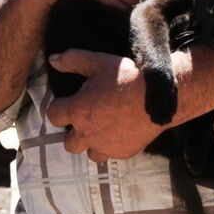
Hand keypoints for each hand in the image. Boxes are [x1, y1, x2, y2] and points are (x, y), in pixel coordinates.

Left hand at [46, 49, 164, 161]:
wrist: (159, 96)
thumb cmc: (128, 77)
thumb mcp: (99, 62)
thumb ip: (73, 60)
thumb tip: (53, 60)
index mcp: (78, 111)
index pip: (54, 115)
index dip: (60, 107)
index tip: (70, 102)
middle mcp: (87, 133)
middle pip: (68, 143)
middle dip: (74, 132)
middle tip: (87, 118)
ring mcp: (105, 146)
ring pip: (90, 153)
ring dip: (92, 143)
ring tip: (103, 129)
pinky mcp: (123, 153)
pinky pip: (112, 154)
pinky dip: (113, 145)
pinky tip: (121, 131)